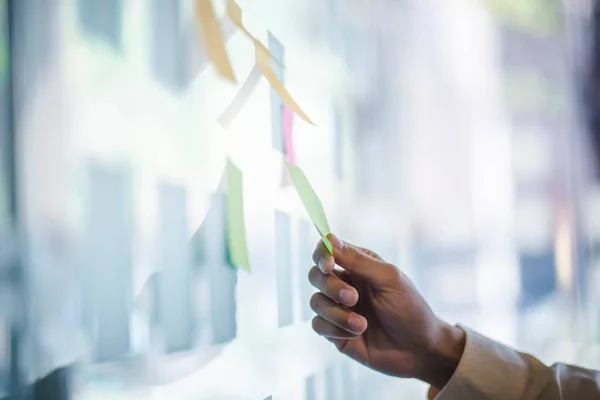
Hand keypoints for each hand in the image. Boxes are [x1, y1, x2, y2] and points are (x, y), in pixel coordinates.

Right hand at [308, 234, 464, 388]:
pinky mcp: (335, 332)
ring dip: (337, 313)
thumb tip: (329, 238)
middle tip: (353, 298)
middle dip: (331, 287)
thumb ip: (358, 260)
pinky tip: (356, 334)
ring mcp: (339, 309)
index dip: (321, 255)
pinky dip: (335, 329)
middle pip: (316, 275)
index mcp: (358, 266)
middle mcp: (345, 284)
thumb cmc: (410, 309)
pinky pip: (318, 325)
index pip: (327, 251)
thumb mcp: (388, 279)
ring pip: (316, 302)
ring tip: (361, 324)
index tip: (328, 264)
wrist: (420, 350)